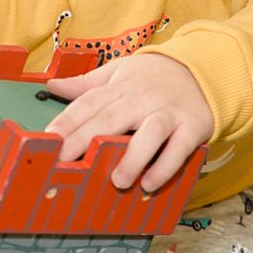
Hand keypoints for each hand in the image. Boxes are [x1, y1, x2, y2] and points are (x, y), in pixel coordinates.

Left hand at [44, 53, 212, 192]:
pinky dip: (166, 166)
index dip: (69, 120)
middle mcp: (142, 99)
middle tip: (65, 160)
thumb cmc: (153, 76)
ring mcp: (168, 113)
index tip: (49, 137)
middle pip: (112, 118)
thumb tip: (52, 85)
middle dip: (86, 138)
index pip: (89, 102)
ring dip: (133, 157)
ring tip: (117, 181)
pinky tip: (150, 183)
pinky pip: (180, 149)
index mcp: (120, 86)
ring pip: (150, 133)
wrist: (202, 69)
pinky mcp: (192, 127)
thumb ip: (87, 84)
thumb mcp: (119, 71)